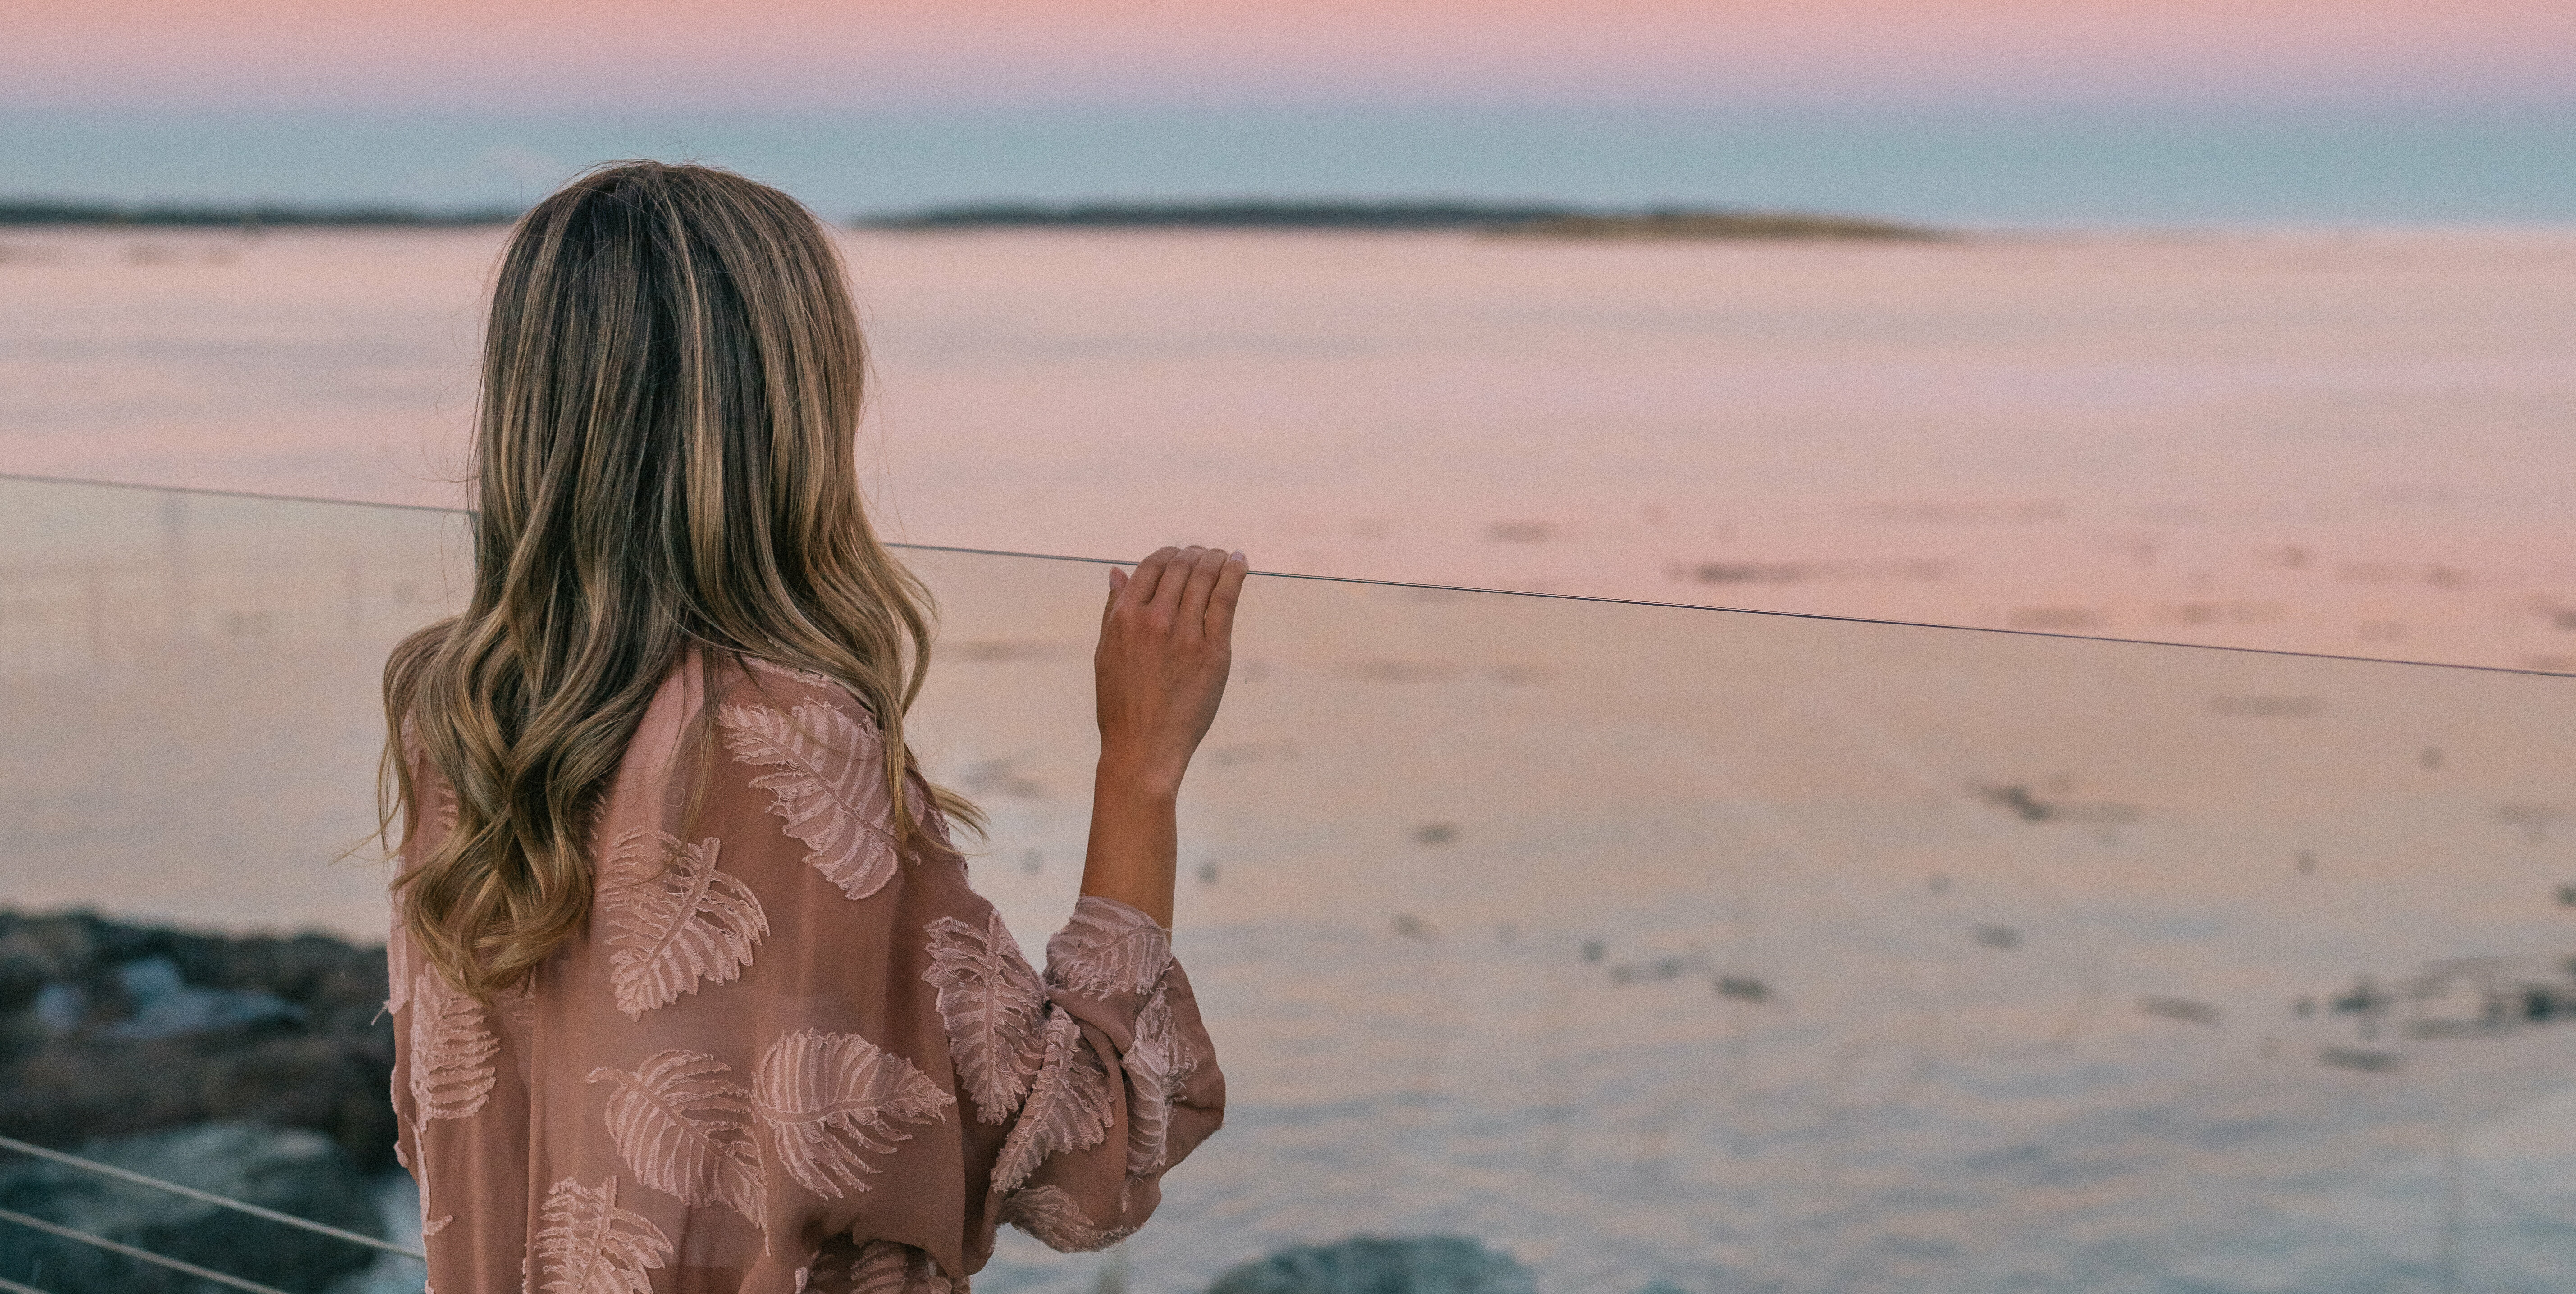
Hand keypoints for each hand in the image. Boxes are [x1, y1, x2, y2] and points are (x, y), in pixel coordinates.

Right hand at [1093, 545, 1248, 798]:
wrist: (1144, 748)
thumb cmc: (1121, 705)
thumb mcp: (1104, 653)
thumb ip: (1112, 610)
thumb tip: (1117, 571)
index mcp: (1124, 618)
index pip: (1151, 566)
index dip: (1169, 554)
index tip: (1181, 554)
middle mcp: (1154, 620)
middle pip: (1180, 568)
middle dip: (1195, 554)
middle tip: (1206, 553)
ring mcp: (1185, 634)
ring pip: (1205, 578)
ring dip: (1216, 559)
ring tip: (1225, 555)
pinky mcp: (1213, 651)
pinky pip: (1226, 600)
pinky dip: (1235, 574)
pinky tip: (1240, 563)